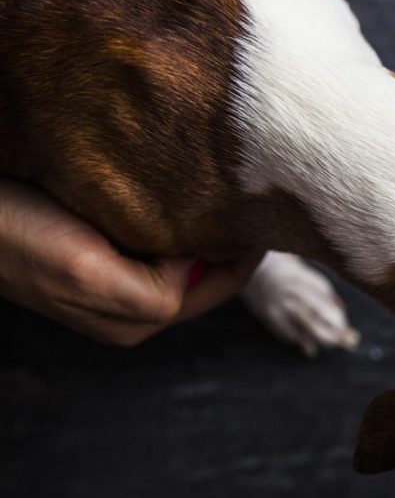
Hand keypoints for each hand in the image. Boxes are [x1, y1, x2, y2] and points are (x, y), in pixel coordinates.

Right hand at [0, 178, 261, 345]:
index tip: (266, 203)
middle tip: (249, 183)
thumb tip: (199, 265)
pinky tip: (174, 183)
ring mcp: (115, 277)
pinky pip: (154, 231)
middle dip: (228, 232)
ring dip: (201, 219)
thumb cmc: (12, 237)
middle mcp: (134, 305)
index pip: (224, 280)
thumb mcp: (87, 273)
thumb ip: (155, 290)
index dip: (249, 245)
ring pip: (184, 248)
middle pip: (210, 266)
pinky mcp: (96, 248)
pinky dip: (171, 211)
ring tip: (219, 180)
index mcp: (141, 317)